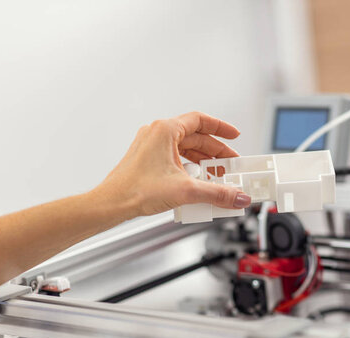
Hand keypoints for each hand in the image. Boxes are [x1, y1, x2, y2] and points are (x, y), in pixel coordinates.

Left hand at [93, 112, 251, 218]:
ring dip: (204, 161)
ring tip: (218, 175)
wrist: (112, 204)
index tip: (234, 135)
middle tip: (231, 163)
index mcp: (165, 131)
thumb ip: (218, 193)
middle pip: (196, 137)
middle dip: (216, 151)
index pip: (200, 120)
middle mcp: (157, 135)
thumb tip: (238, 196)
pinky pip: (176, 159)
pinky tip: (199, 181)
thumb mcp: (186, 190)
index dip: (221, 127)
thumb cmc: (135, 189)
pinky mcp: (149, 161)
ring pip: (186, 149)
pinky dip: (191, 167)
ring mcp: (151, 147)